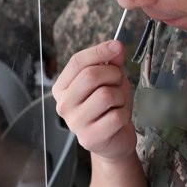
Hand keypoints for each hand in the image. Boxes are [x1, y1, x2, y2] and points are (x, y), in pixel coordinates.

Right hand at [52, 40, 135, 161]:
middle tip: (118, 82)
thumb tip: (115, 47)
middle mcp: (63, 105)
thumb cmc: (109, 107)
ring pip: (105, 95)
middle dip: (113, 74)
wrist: (114, 140)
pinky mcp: (89, 138)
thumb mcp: (110, 80)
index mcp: (62, 87)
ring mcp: (74, 123)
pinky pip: (115, 116)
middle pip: (90, 76)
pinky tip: (118, 120)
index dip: (99, 51)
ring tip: (117, 103)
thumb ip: (110, 62)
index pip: (77, 62)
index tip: (117, 47)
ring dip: (120, 96)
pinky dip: (124, 114)